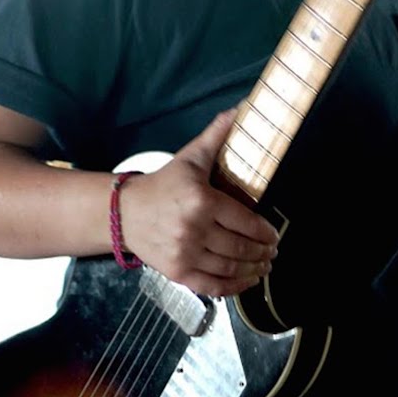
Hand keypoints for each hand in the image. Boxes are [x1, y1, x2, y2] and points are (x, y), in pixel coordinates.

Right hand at [120, 108, 280, 296]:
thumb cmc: (162, 185)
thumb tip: (240, 109)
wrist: (124, 212)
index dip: (265, 233)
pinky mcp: (176, 272)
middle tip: (272, 252)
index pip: (245, 222)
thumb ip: (217, 135)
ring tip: (264, 266)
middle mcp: (193, 229)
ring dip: (253, 270)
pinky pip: (212, 285)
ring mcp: (184, 253)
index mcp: (202, 200)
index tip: (273, 236)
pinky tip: (246, 282)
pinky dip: (234, 287)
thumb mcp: (191, 158)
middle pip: (240, 248)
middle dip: (262, 252)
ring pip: (230, 268)